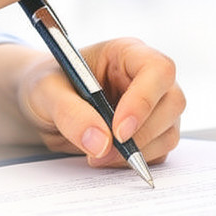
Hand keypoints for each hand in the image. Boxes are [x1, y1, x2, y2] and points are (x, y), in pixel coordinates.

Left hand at [17, 38, 184, 166]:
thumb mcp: (46, 92)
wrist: (42, 106)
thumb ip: (70, 113)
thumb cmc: (46, 86)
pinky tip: (107, 159)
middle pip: (173, 102)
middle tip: (104, 152)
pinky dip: (137, 161)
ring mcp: (153, 106)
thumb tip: (100, 143)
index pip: (158, 69)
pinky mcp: (150, 131)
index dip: (145, 100)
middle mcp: (147, 78)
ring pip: (170, 131)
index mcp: (127, 53)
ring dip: (139, 152)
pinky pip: (159, 151)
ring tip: (98, 158)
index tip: (118, 131)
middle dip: (142, 134)